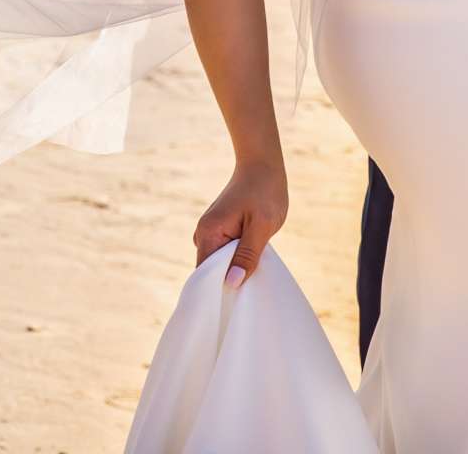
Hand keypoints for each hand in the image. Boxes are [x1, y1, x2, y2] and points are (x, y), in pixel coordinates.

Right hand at [194, 155, 287, 288]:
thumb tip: (232, 284)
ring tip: (255, 273)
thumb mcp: (262, 226)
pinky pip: (225, 252)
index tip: (236, 304)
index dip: (219, 291)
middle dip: (230, 280)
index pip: (205, 275)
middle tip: (252, 290)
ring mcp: (211, 231)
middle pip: (212, 271)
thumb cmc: (264, 191)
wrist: (262, 163)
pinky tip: (253, 259)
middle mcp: (203, 233)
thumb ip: (247, 254)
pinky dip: (238, 258)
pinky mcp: (220, 229)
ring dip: (236, 268)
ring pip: (220, 263)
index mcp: (208, 233)